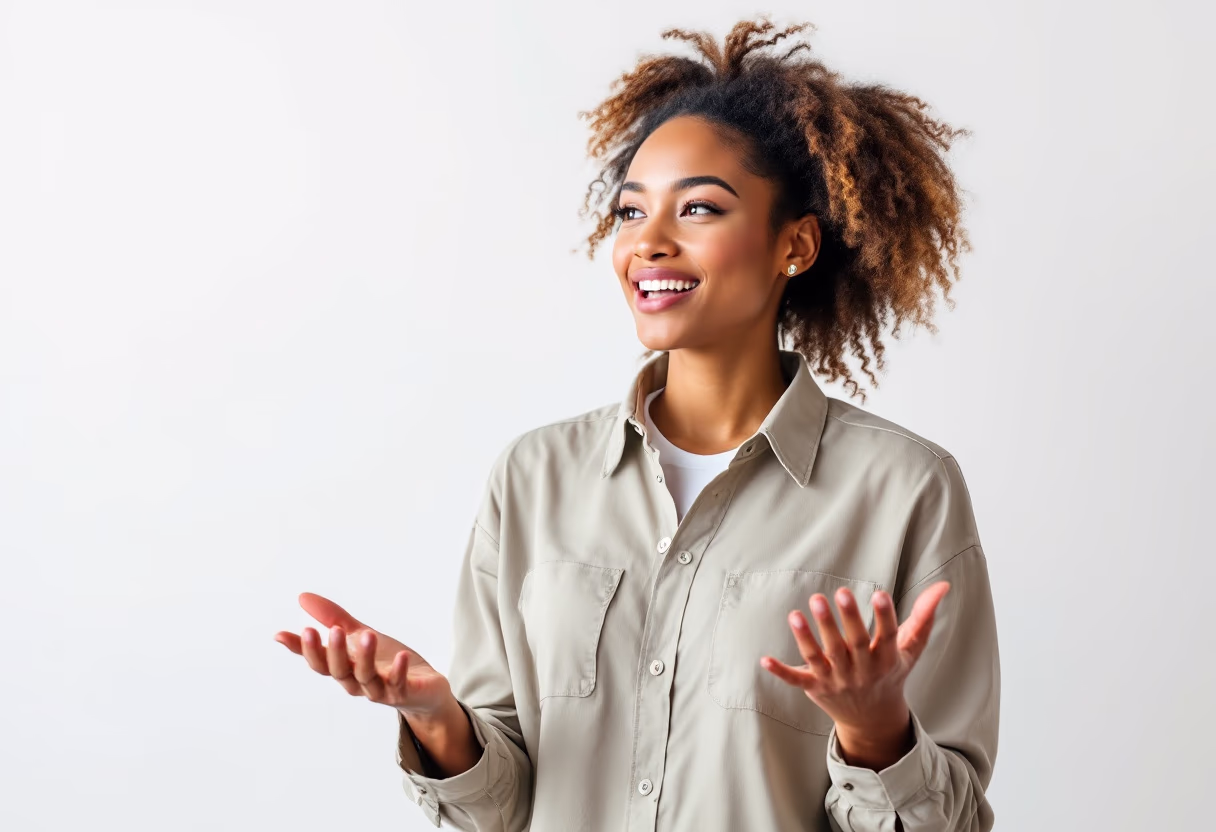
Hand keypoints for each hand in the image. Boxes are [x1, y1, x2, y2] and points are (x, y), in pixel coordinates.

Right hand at [274, 592, 452, 720]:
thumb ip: (334, 619)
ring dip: (365, 657)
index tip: (281, 634)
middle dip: (334, 651)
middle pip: (339, 671)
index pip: (318, 662)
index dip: (302, 649)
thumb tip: (302, 598)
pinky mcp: (404, 693)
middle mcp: (358, 682)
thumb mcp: (360, 636)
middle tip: (333, 630)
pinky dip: (399, 671)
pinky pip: (398, 684)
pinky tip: (401, 655)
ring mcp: (381, 690)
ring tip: (366, 634)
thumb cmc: (387, 663)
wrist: (424, 690)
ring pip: (366, 678)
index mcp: (346, 668)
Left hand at [760, 581, 950, 767]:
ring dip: (808, 637)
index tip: (881, 594)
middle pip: (851, 644)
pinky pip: (797, 680)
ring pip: (821, 657)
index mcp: (885, 659)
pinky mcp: (815, 688)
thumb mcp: (911, 648)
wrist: (873, 718)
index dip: (885, 617)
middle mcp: (860, 670)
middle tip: (838, 592)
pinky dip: (781, 673)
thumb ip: (924, 615)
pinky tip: (764, 660)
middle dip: (844, 620)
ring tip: (797, 613)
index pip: (887, 636)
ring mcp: (836, 680)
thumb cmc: (891, 672)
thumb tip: (944, 585)